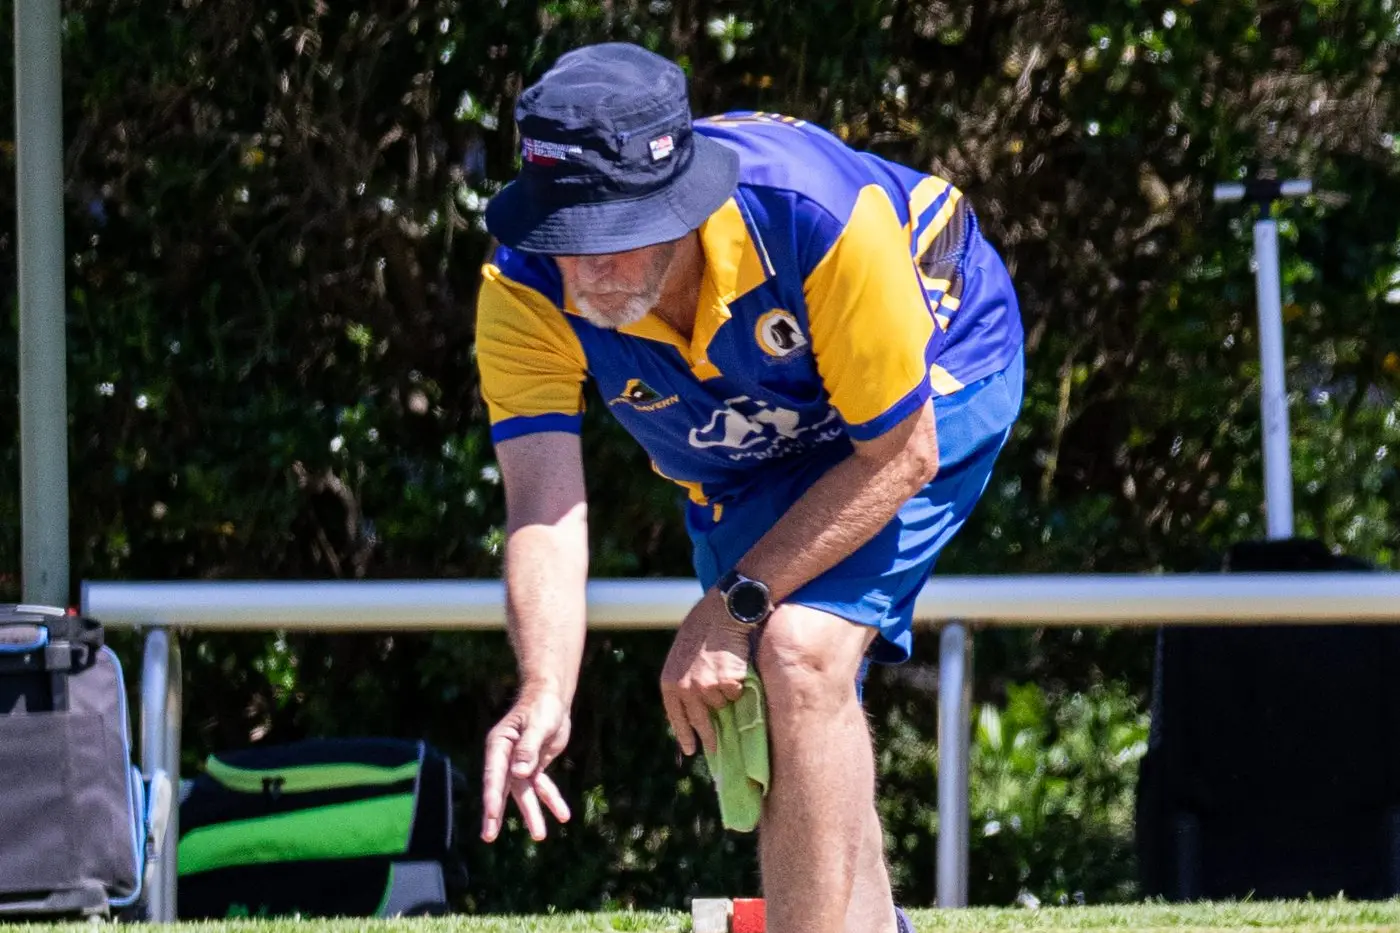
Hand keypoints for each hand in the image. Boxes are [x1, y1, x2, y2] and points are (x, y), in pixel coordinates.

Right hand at [480, 690, 572, 842]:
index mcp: (499, 745)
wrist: (552, 699)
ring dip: (532, 812)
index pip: (494, 775)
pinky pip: (541, 786)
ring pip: (524, 792)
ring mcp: (519, 763)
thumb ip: (529, 748)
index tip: (490, 817)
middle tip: (488, 837)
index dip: (492, 797)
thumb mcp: (538, 724)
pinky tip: (563, 815)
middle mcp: (505, 757)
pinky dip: (552, 799)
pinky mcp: (534, 766)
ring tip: (540, 835)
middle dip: (496, 813)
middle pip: (502, 789)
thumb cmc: (542, 706)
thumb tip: (519, 773)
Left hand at [660, 589, 752, 755]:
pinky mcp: (726, 683)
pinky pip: (737, 693)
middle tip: (713, 751)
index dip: (683, 734)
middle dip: (708, 737)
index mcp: (670, 682)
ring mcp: (706, 687)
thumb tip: (693, 707)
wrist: (722, 612)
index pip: (676, 716)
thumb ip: (683, 679)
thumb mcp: (682, 655)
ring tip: (726, 670)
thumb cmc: (702, 628)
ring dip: (727, 694)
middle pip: (700, 721)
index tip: (690, 750)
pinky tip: (735, 665)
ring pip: (723, 704)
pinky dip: (740, 684)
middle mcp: (685, 689)